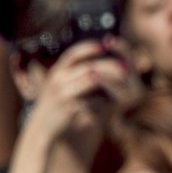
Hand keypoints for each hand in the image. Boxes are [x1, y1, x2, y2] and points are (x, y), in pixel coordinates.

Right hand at [24, 40, 138, 144]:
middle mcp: (58, 79)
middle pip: (87, 66)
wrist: (47, 127)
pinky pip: (91, 98)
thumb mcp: (65, 85)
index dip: (89, 48)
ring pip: (91, 80)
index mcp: (57, 71)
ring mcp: (62, 93)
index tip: (106, 45)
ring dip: (109, 81)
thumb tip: (105, 63)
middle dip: (108, 65)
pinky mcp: (68, 107)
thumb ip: (80, 74)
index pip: (73, 54)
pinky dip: (103, 98)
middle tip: (125, 66)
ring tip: (123, 83)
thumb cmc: (61, 104)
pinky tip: (111, 100)